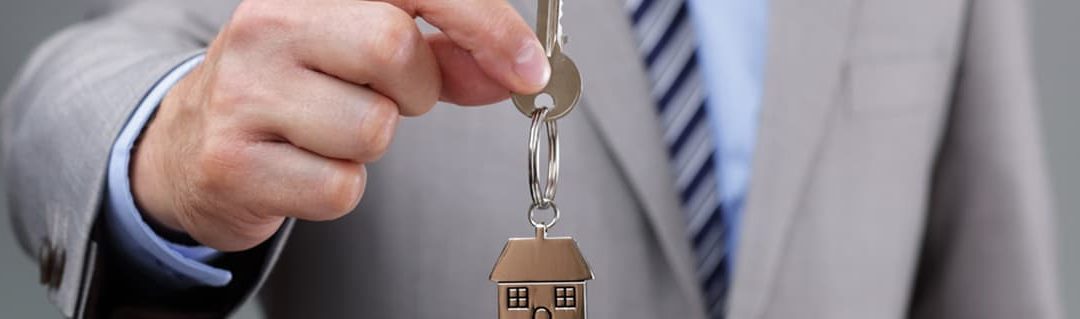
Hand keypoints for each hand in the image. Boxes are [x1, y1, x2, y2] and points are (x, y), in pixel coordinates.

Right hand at [131, 0, 548, 250]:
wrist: (192, 144)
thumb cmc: (295, 89)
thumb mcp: (363, 54)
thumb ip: (442, 55)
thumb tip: (514, 68)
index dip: (484, 23)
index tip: (528, 66)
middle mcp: (267, 24)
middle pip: (392, 48)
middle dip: (415, 88)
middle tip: (389, 97)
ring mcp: (243, 93)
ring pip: (372, 128)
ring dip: (374, 142)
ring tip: (331, 129)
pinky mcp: (233, 160)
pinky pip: (341, 187)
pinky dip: (341, 188)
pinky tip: (305, 166)